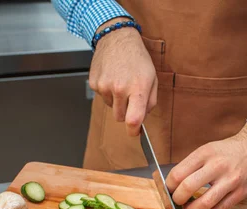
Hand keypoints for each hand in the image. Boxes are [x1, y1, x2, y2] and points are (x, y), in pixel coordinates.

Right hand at [88, 18, 157, 135]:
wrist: (117, 38)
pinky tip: (112, 77)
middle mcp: (120, 88)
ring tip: (121, 82)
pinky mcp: (94, 83)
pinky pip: (102, 97)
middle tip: (130, 97)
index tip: (135, 132)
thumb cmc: (137, 58)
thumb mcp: (152, 78)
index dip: (134, 131)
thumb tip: (142, 120)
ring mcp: (105, 86)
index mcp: (137, 88)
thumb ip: (150, 102)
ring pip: (111, 107)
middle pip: (120, 118)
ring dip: (116, 100)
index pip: (133, 119)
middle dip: (126, 112)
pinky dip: (107, 91)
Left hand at [166, 121, 246, 208]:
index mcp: (205, 153)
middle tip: (177, 201)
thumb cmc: (228, 151)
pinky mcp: (241, 192)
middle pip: (188, 188)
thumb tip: (173, 185)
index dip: (169, 186)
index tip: (169, 190)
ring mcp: (231, 180)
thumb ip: (191, 166)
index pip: (178, 173)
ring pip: (205, 203)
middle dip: (177, 199)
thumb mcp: (207, 149)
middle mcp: (218, 166)